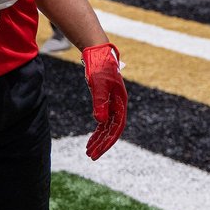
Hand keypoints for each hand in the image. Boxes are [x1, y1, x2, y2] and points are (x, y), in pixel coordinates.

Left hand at [82, 43, 126, 159]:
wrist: (97, 53)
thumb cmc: (100, 67)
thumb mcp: (98, 84)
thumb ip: (100, 102)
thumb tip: (100, 122)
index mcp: (121, 102)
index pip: (116, 127)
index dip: (108, 141)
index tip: (98, 151)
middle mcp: (118, 105)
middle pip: (112, 130)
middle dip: (102, 144)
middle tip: (90, 156)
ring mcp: (112, 104)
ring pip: (107, 127)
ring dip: (98, 139)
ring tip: (89, 151)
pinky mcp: (105, 102)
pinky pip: (103, 121)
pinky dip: (97, 130)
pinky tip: (91, 138)